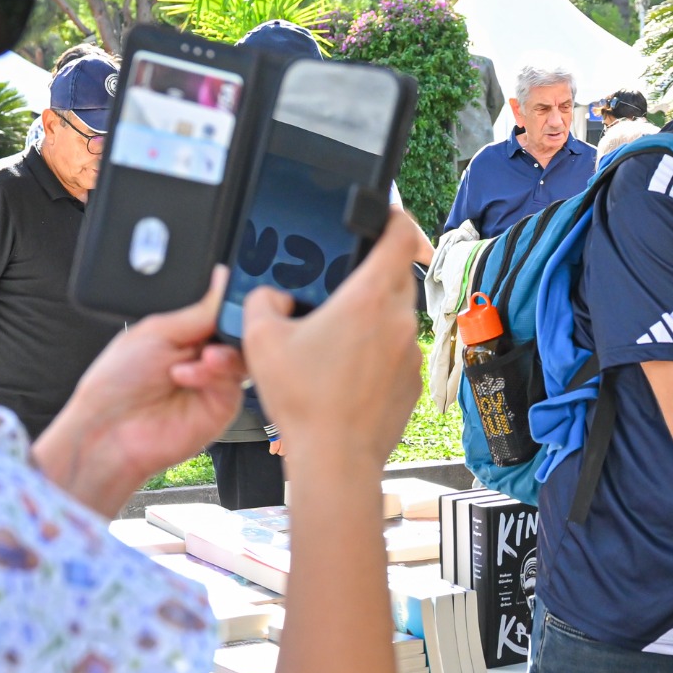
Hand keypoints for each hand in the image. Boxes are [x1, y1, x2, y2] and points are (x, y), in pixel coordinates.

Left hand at [33, 267, 248, 517]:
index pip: (224, 312)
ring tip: (200, 358)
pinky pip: (236, 383)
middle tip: (222, 328)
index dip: (235, 305)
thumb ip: (200, 310)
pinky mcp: (222, 408)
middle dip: (235, 328)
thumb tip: (224, 278)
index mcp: (188, 334)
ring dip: (223, 353)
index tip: (242, 297)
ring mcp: (215, 383)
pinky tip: (190, 376)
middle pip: (241, 334)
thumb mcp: (158, 331)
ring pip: (244, 357)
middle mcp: (205, 356)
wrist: (108, 429)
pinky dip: (216, 374)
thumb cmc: (117, 382)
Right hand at [238, 210, 423, 474]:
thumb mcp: (262, 340)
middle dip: (371, 274)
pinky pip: (395, 352)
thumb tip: (271, 296)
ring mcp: (408, 352)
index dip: (393, 217)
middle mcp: (397, 321)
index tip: (385, 214)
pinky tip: (345, 371)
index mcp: (368, 299)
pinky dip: (376, 352)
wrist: (335, 458)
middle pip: (395, 277)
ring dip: (372, 317)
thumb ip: (262, 302)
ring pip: (394, 317)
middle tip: (341, 281)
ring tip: (335, 333)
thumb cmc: (305, 402)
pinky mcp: (411, 381)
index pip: (399, 237)